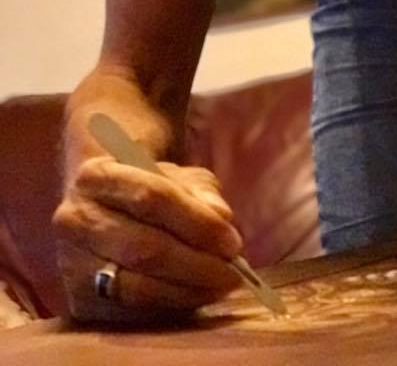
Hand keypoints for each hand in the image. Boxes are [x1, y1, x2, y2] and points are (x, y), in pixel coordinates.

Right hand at [53, 156, 243, 323]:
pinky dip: (169, 307)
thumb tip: (222, 219)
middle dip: (196, 263)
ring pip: (136, 286)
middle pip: (143, 247)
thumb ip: (201, 192)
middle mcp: (73, 219)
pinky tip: (194, 296)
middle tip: (233, 271)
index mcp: (97, 176)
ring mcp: (71, 263)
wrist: (103, 209)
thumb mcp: (176, 176)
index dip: (196, 222)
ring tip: (219, 285)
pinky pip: (130, 311)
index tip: (233, 241)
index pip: (151, 197)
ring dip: (186, 290)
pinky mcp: (78, 301)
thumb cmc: (147, 187)